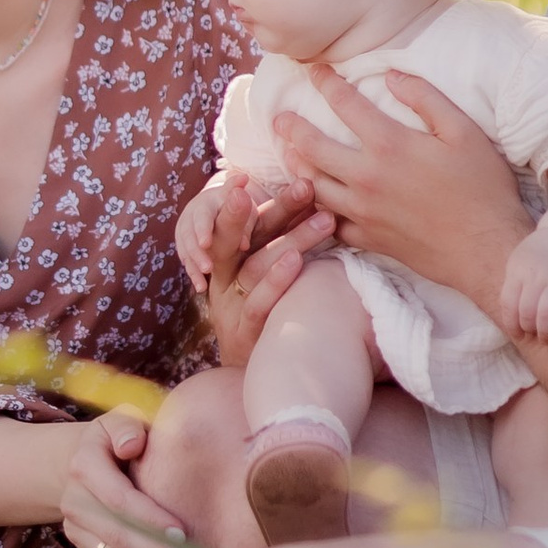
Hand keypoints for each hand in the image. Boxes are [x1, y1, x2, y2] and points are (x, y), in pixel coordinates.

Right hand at [56, 409, 189, 547]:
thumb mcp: (123, 419)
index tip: (183, 533)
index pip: (118, 498)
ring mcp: (76, 529)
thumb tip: (133, 445)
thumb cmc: (120, 437)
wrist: (87, 460)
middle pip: (115, 535)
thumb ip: (129, 426)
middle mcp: (74, 500)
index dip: (150, 519)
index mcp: (84, 464)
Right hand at [182, 173, 331, 368]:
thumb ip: (280, 240)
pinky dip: (277, 280)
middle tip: (306, 183)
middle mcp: (223, 276)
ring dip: (293, 239)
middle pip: (247, 235)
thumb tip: (324, 199)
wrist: (253, 375)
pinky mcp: (243, 331)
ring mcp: (230, 304)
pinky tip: (296, 261)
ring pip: (258, 264)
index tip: (285, 171)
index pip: (246, 220)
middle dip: (276, 207)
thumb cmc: (266, 315)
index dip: (262, 194)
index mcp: (227, 257)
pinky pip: (259, 302)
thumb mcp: (263, 275)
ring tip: (324, 220)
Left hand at [270, 72, 530, 312]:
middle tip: (279, 117)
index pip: (344, 105)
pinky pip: (329, 223)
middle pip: (312, 148)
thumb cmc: (482, 189)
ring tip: (288, 155)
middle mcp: (366, 177)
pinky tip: (313, 202)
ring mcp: (363, 212)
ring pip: (313, 187)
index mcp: (389, 145)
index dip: (325, 83)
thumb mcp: (464, 132)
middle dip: (291, 128)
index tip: (313, 70)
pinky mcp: (368, 239)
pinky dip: (316, 210)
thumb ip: (426, 99)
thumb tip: (392, 75)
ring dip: (296, 167)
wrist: (488, 251)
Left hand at [501, 219, 547, 339]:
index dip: (511, 324)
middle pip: (527, 310)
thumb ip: (511, 285)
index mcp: (519, 269)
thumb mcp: (518, 262)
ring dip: (545, 330)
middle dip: (528, 328)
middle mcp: (539, 273)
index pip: (509, 303)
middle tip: (532, 334)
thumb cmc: (539, 255)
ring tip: (545, 337)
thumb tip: (507, 319)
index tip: (517, 334)